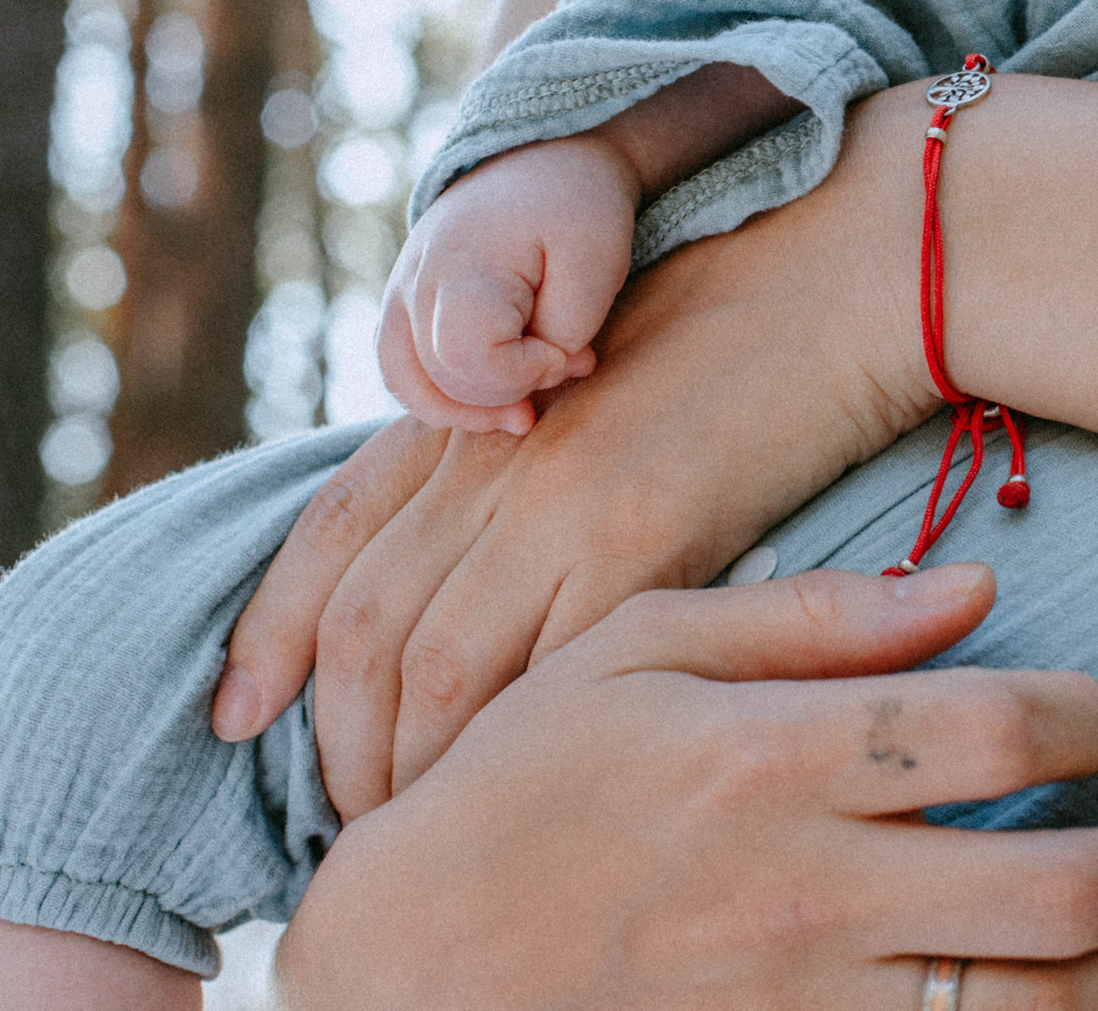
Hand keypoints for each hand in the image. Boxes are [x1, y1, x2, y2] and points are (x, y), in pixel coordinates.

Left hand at [215, 85, 938, 815]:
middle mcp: (499, 452)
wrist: (854, 273)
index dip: (270, 630)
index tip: (243, 712)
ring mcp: (565, 492)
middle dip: (338, 737)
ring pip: (435, 662)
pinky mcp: (648, 530)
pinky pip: (549, 667)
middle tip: (354, 814)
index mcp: (483, 404)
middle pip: (365, 619)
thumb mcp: (606, 375)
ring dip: (413, 761)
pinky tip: (530, 785)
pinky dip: (516, 743)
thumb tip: (491, 568)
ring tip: (429, 824)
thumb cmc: (754, 322)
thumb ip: (531, 453)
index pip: (332, 528)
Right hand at [273, 565, 1097, 1010]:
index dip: (1090, 714)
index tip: (1095, 716)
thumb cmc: (516, 793)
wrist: (397, 982)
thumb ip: (815, 618)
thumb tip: (977, 588)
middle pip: (1063, 893)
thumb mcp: (630, 653)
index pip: (1004, 728)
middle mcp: (807, 896)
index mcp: (773, 763)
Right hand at [378, 138, 637, 434]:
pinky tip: (493, 404)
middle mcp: (415, 283)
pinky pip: (402, 373)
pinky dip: (443, 399)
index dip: (525, 372)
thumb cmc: (577, 209)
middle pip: (443, 380)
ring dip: (469, 411)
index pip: (470, 360)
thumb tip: (538, 379)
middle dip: (510, 390)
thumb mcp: (597, 263)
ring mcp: (401, 295)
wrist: (545, 161)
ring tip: (524, 412)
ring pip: (408, 386)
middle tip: (567, 362)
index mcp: (461, 265)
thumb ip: (565, 333)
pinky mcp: (404, 306)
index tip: (569, 350)